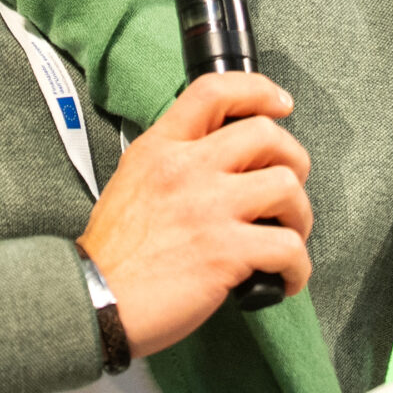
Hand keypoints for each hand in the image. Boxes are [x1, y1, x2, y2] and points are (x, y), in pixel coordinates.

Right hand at [78, 72, 313, 357]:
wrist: (93, 301)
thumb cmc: (113, 255)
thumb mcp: (132, 181)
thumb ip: (173, 163)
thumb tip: (222, 164)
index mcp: (161, 148)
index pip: (214, 91)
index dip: (258, 90)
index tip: (280, 105)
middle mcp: (186, 169)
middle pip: (266, 135)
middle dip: (293, 161)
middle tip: (289, 190)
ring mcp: (208, 208)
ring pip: (287, 186)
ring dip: (300, 216)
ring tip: (288, 237)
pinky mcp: (226, 251)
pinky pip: (289, 247)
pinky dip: (297, 268)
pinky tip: (284, 279)